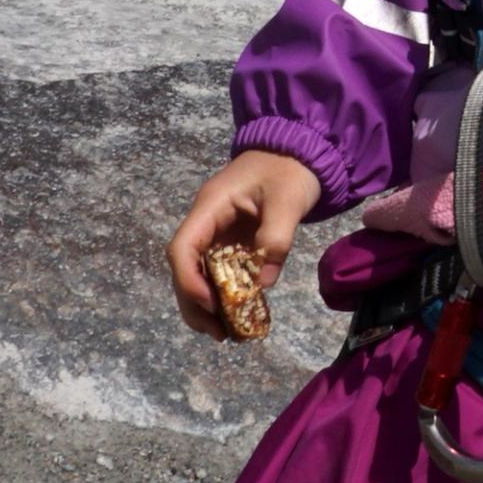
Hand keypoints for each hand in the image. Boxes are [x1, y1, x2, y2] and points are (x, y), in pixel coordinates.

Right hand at [168, 149, 320, 338]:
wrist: (300, 149)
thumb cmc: (291, 170)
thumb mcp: (289, 201)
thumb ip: (275, 239)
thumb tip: (262, 284)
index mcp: (210, 206)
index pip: (182, 248)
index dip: (188, 281)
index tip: (210, 305)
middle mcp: (206, 221)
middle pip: (184, 268)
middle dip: (194, 303)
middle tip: (217, 333)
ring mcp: (216, 231)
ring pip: (197, 273)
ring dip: (205, 304)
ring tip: (224, 333)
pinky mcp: (230, 239)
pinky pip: (218, 270)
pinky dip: (223, 294)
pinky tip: (237, 313)